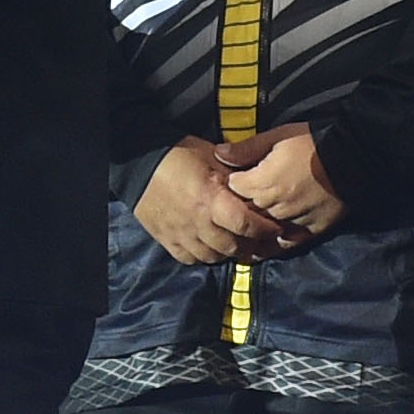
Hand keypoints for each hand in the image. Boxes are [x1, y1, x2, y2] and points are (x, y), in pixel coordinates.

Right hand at [135, 139, 300, 266]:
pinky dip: (203, 256)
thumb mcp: (212, 156)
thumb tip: (256, 185)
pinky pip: (190, 259)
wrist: (138, 161)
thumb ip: (235, 174)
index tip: (274, 227)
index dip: (265, 230)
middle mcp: (198, 223)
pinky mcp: (167, 240)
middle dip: (251, 245)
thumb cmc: (178, 154)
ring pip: (213, 257)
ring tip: (235, 244)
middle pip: (233, 247)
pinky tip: (209, 247)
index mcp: (212, 201)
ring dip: (228, 253)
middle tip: (259, 239)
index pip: (247, 225)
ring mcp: (182, 235)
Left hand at [218, 121, 344, 238]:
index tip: (230, 180)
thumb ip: (247, 149)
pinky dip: (273, 246)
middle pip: (245, 211)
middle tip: (233, 204)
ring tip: (242, 228)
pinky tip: (262, 248)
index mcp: (263, 182)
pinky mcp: (311, 230)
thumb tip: (219, 154)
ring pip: (263, 229)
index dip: (230, 183)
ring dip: (253, 226)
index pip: (233, 189)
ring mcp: (292, 220)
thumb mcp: (278, 136)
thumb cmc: (314, 141)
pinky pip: (286, 243)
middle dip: (239, 206)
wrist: (353, 156)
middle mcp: (274, 205)